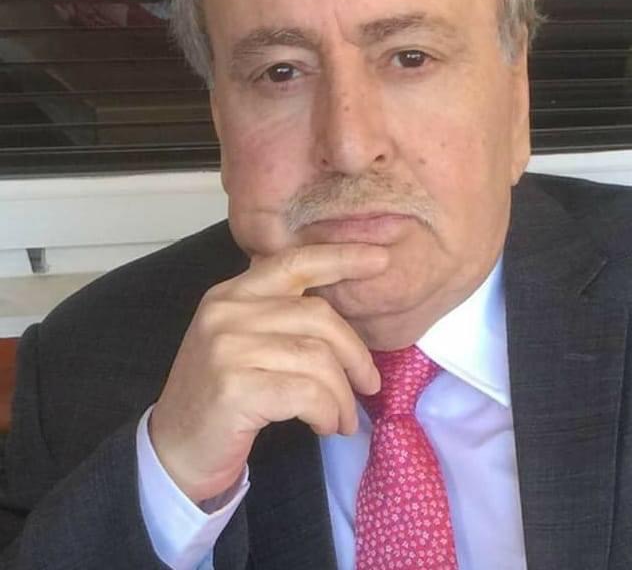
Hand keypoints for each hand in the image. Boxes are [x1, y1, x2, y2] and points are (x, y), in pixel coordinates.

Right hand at [148, 243, 386, 503]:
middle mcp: (227, 311)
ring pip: (318, 358)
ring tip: (343, 418)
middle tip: (369, 384)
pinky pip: (308, 393)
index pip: (294, 263)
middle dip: (355, 353)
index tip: (380, 259)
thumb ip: (279, 316)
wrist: (174, 451)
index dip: (341, 258)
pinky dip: (328, 412)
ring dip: (343, 395)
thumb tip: (344, 311)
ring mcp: (227, 348)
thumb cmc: (220, 395)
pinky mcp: (235, 388)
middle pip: (318, 316)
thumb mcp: (242, 341)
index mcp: (231, 293)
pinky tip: (325, 425)